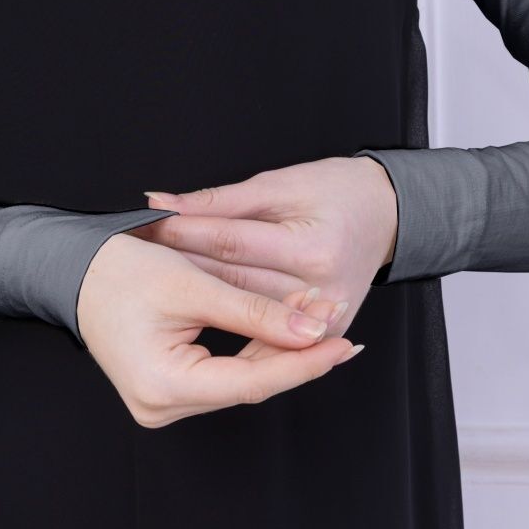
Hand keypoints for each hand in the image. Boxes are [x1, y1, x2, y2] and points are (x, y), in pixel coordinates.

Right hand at [75, 229, 360, 428]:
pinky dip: (254, 348)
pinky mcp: (169, 389)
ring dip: (279, 347)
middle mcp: (161, 407)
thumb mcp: (193, 285)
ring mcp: (164, 403)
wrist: (74, 270)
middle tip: (336, 316)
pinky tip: (287, 327)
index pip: (251, 382)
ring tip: (318, 314)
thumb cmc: (122, 270)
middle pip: (249, 384)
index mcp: (162, 386)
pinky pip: (224, 374)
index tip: (343, 343)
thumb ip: (254, 313)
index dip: (302, 363)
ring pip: (241, 379)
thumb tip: (312, 332)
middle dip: (296, 350)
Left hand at [131, 154, 397, 344]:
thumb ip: (220, 202)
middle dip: (184, 273)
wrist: (389, 213)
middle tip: (139, 266)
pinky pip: (271, 344)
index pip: (230, 246)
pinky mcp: (328, 332)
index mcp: (310, 248)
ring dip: (203, 307)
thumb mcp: (280, 183)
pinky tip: (204, 330)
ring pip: (247, 322)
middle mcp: (320, 291)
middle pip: (234, 288)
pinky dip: (238, 336)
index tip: (145, 230)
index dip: (183, 235)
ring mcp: (326, 319)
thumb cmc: (338, 189)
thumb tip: (162, 203)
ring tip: (160, 296)